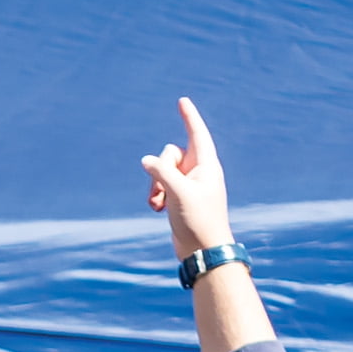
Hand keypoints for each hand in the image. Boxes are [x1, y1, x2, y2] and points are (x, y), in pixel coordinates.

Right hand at [140, 97, 232, 258]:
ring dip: (155, 186)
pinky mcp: (180, 198)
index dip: (189, 116)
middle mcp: (199, 171)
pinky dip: (156, 195)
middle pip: (170, 154)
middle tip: (160, 193)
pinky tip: (157, 210)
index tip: (182, 101)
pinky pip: (162, 186)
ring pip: (163, 171)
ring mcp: (189, 184)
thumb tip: (146, 161)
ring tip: (157, 206)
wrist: (203, 250)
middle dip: (159, 170)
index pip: (196, 133)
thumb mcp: (178, 193)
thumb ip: (161, 173)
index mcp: (206, 165)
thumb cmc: (198, 220)